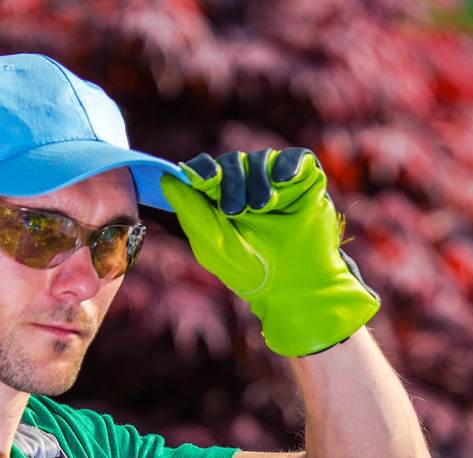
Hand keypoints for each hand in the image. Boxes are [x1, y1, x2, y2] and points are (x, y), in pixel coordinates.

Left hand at [161, 148, 380, 356]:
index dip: (202, 169)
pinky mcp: (305, 181)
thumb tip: (167, 178)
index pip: (206, 170)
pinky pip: (297, 157)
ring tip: (264, 208)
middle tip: (236, 210)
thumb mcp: (214, 244)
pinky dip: (288, 164)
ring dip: (259, 180)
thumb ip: (191, 211)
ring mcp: (276, 182)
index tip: (206, 181)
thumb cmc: (252, 270)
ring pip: (261, 158)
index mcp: (220, 199)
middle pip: (232, 161)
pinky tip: (283, 181)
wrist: (298, 286)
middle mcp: (247, 185)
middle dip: (231, 181)